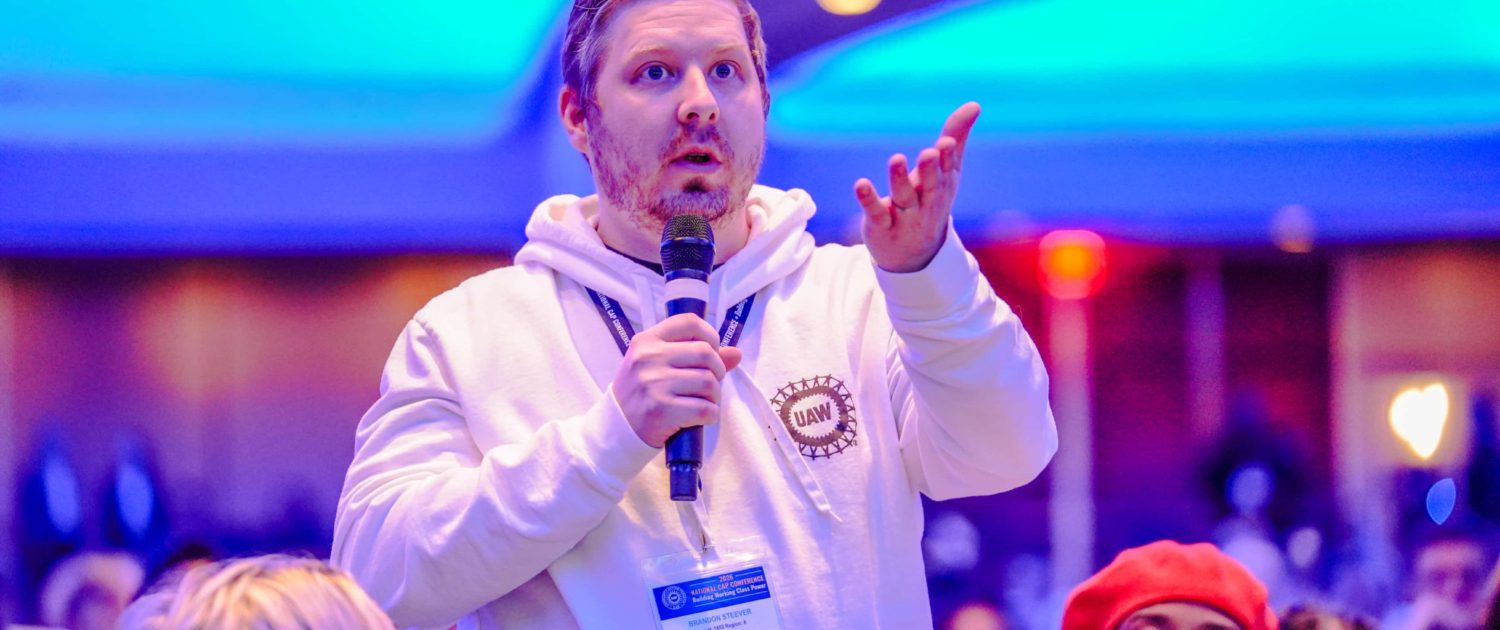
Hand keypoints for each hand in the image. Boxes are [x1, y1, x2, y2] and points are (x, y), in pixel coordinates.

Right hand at [612, 314, 743, 447]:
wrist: (617, 427)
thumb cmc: (642, 392)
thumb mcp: (658, 365)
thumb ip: (695, 355)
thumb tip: (736, 353)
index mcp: (647, 341)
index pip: (689, 322)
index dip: (710, 335)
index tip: (712, 351)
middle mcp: (648, 358)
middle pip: (706, 353)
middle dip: (718, 370)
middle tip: (710, 383)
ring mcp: (654, 384)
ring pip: (708, 382)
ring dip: (715, 395)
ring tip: (704, 401)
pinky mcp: (662, 410)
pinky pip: (705, 409)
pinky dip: (711, 415)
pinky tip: (701, 417)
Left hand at [854, 102, 980, 272]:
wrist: (915, 258)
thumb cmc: (931, 203)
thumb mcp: (946, 173)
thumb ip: (956, 138)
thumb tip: (975, 104)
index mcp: (943, 187)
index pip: (947, 170)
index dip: (947, 157)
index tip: (945, 142)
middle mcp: (926, 202)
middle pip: (930, 186)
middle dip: (930, 170)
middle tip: (928, 152)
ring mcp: (905, 217)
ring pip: (903, 198)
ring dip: (900, 179)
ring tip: (896, 159)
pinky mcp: (881, 227)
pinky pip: (876, 213)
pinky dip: (869, 200)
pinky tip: (860, 184)